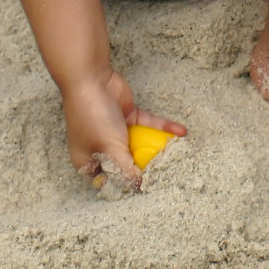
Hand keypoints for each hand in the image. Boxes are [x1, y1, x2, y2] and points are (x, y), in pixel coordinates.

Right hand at [63, 67, 185, 187]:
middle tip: (167, 173)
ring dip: (158, 147)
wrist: (92, 78)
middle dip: (146, 168)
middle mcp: (101, 148)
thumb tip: (139, 186)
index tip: (145, 190)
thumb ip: (125, 170)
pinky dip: (163, 128)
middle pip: (127, 164)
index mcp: (88, 161)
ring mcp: (116, 132)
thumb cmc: (93, 117)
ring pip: (141, 144)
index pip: (108, 181)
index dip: (124, 187)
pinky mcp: (129, 116)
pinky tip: (180, 131)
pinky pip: (148, 125)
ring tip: (178, 153)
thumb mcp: (110, 149)